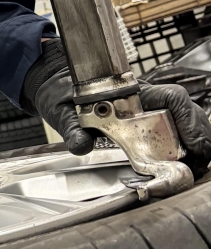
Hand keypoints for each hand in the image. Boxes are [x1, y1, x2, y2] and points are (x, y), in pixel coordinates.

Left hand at [23, 39, 210, 174]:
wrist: (52, 83)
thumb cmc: (60, 91)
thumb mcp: (63, 110)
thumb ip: (72, 128)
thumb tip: (81, 145)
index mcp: (129, 93)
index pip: (172, 98)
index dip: (189, 121)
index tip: (196, 145)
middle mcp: (144, 101)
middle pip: (187, 113)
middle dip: (200, 138)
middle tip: (198, 165)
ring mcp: (145, 111)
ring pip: (183, 122)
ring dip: (194, 143)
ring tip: (194, 166)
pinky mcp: (141, 124)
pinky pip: (171, 132)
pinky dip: (182, 146)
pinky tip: (183, 161)